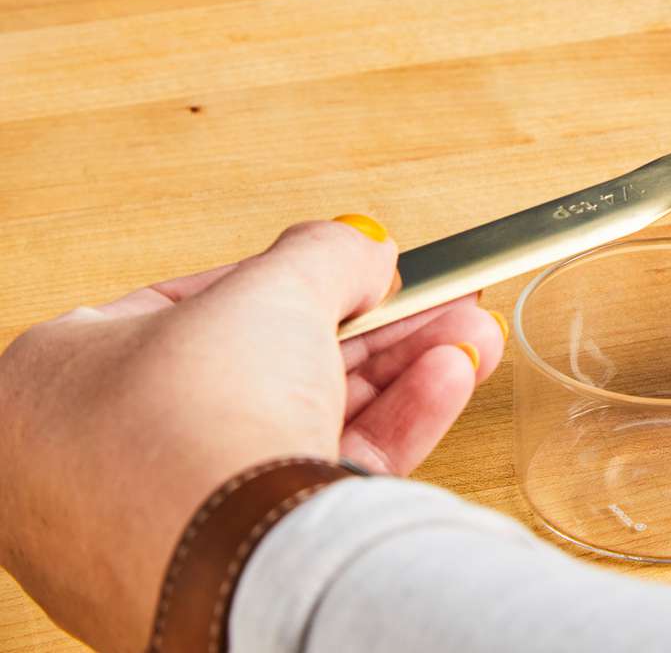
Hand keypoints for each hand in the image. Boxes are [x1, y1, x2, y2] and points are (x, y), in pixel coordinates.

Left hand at [0, 216, 504, 651]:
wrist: (231, 560)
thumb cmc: (197, 421)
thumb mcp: (271, 291)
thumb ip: (323, 256)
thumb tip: (362, 250)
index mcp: (54, 378)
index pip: (188, 308)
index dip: (286, 281)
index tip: (353, 269)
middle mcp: (94, 459)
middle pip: (263, 369)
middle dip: (372, 330)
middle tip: (434, 300)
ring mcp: (161, 520)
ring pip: (298, 426)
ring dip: (397, 374)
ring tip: (467, 338)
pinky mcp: (227, 568)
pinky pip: (310, 481)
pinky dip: (386, 432)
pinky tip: (446, 383)